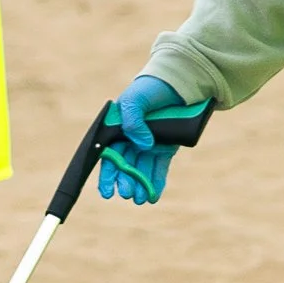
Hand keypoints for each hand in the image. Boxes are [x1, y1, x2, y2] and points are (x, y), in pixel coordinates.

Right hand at [98, 74, 181, 205]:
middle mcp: (131, 140)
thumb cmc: (149, 89)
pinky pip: (159, 168)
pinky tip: (153, 195)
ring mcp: (148, 145)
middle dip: (124, 182)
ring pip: (141, 170)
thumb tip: (144, 146)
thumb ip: (132, 121)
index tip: (106, 192)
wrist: (176, 83)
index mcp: (117, 129)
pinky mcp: (165, 148)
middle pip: (125, 166)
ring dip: (140, 185)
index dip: (107, 175)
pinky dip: (156, 182)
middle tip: (127, 194)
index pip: (109, 156)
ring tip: (140, 199)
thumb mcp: (135, 100)